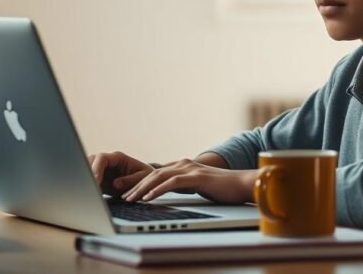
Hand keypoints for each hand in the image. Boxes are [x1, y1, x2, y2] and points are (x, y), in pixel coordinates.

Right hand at [87, 151, 154, 196]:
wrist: (145, 183)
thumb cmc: (147, 178)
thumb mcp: (143, 178)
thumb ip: (131, 180)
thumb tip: (116, 183)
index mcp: (118, 158)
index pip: (102, 158)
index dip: (96, 168)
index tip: (94, 180)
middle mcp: (107, 161)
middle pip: (90, 161)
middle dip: (86, 173)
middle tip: (86, 187)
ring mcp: (101, 169)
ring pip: (86, 168)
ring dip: (84, 178)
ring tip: (86, 191)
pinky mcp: (98, 178)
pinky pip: (88, 179)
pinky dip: (86, 185)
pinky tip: (87, 193)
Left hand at [122, 158, 257, 204]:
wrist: (243, 184)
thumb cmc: (223, 188)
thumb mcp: (198, 185)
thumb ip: (185, 184)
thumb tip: (170, 190)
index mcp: (183, 166)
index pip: (155, 172)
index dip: (138, 180)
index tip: (124, 189)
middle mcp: (184, 164)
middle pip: (153, 173)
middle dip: (134, 183)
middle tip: (119, 193)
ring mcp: (190, 169)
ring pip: (159, 177)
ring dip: (142, 188)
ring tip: (130, 198)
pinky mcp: (197, 177)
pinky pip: (173, 183)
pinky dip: (158, 190)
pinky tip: (149, 197)